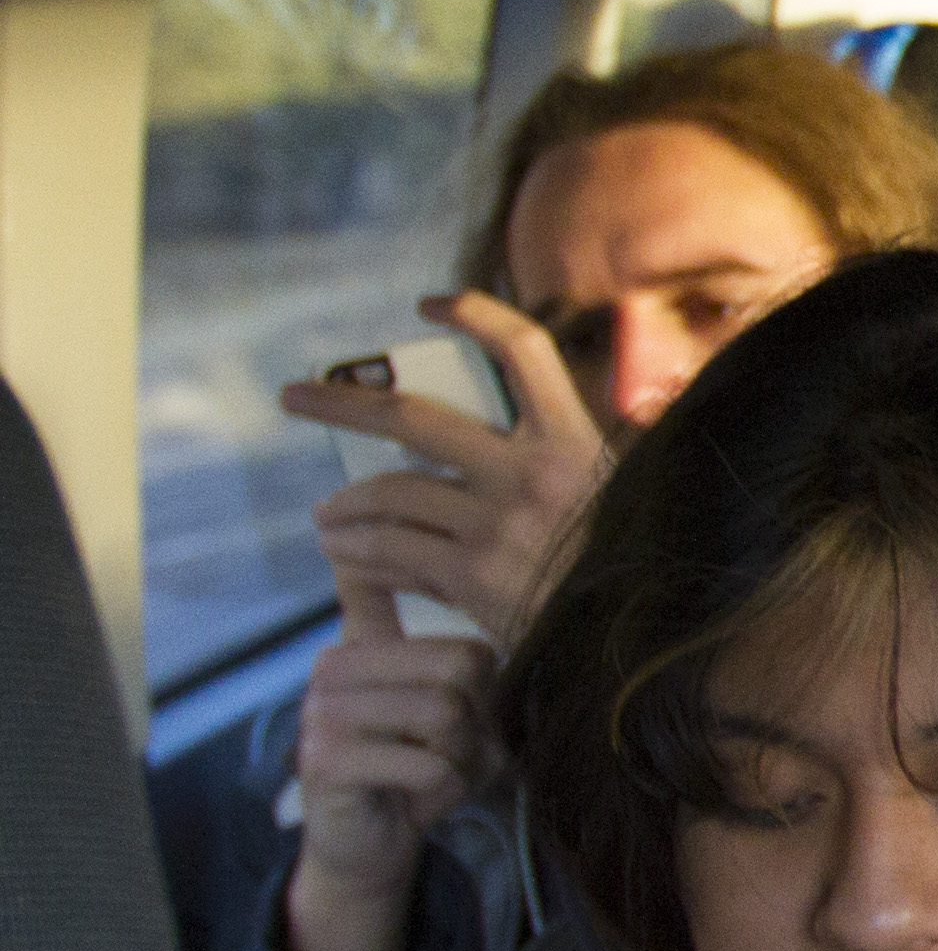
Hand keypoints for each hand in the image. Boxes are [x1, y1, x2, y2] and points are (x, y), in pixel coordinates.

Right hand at [279, 578, 503, 950]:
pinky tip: (415, 797)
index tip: (461, 718)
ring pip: (445, 714)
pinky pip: (428, 763)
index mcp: (362, 644)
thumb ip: (464, 662)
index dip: (484, 691)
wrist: (369, 845)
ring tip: (435, 773)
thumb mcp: (450, 709)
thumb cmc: (416, 769)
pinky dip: (442, 788)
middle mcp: (334, 666)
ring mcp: (322, 710)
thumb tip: (498, 597)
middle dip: (476, 723)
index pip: (460, 639)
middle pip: (461, 668)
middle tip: (451, 753)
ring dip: (461, 758)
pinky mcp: (325, 760)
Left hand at [281, 293, 605, 650]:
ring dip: (343, 505)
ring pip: (389, 494)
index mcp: (572, 440)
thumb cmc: (624, 569)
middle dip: (341, 404)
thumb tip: (516, 426)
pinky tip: (344, 555)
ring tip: (326, 516)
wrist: (630, 644)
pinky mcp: (474, 577)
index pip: (523, 352)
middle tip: (295, 398)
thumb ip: (573, 459)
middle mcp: (531, 472)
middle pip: (413, 418)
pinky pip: (392, 554)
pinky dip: (358, 554)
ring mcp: (498, 524)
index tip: (429, 305)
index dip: (474, 316)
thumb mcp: (620, 496)